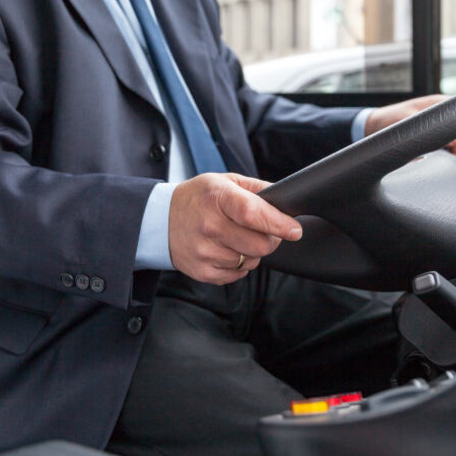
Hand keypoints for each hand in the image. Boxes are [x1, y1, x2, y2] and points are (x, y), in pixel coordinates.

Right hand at [169, 173, 302, 284]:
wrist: (160, 220)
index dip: (279, 223)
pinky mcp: (202, 271)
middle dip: (270, 239)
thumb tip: (285, 199)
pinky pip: (238, 274)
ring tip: (236, 237)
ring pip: (251, 261)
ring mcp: (204, 251)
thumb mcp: (225, 182)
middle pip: (259, 245)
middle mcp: (209, 226)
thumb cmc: (198, 198)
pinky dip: (239, 264)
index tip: (294, 230)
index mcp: (217, 198)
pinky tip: (226, 249)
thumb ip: (257, 189)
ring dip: (252, 252)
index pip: (254, 214)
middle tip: (263, 231)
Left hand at [364, 94, 455, 154]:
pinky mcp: (435, 137)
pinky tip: (446, 154)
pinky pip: (451, 144)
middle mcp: (442, 114)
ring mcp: (440, 125)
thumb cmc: (389, 121)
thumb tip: (452, 141)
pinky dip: (452, 150)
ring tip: (450, 150)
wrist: (374, 127)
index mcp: (439, 105)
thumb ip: (430, 131)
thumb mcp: (408, 123)